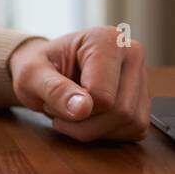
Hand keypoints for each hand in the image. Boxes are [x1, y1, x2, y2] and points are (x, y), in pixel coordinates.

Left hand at [8, 27, 149, 141]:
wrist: (45, 69)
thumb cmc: (37, 67)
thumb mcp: (31, 75)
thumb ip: (54, 90)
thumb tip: (82, 109)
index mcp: (106, 40)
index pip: (103, 95)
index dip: (75, 109)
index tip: (52, 98)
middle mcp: (131, 54)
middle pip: (121, 111)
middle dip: (84, 124)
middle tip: (58, 110)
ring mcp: (141, 77)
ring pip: (131, 124)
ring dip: (95, 130)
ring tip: (71, 112)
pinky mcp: (143, 100)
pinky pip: (135, 131)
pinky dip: (107, 133)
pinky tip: (88, 119)